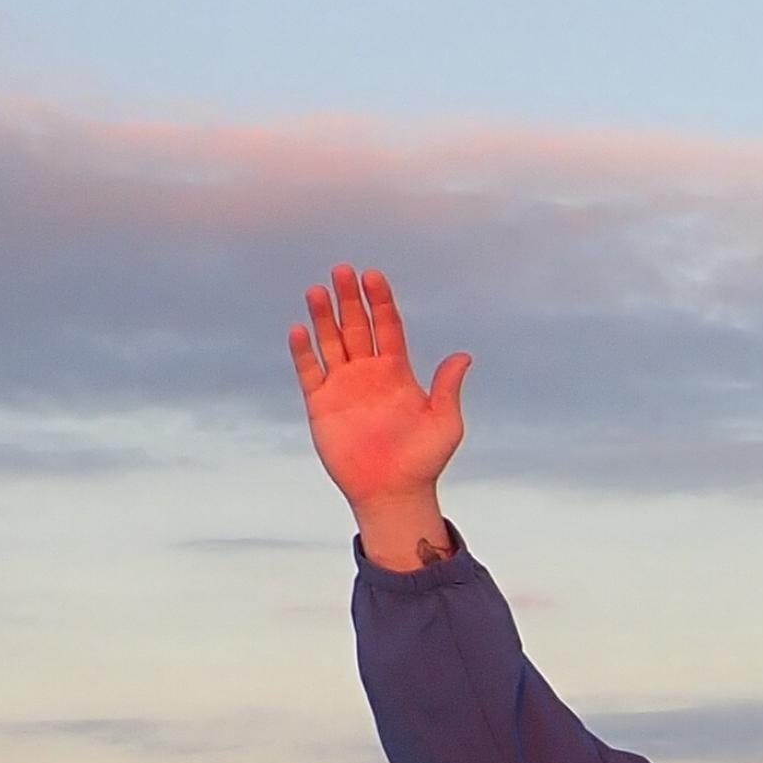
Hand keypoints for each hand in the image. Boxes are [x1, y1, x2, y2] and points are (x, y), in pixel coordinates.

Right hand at [290, 264, 471, 568]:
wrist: (393, 493)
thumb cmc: (423, 461)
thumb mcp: (445, 423)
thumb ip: (447, 388)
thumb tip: (463, 356)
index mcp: (398, 372)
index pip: (387, 326)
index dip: (380, 301)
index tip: (373, 276)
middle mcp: (368, 373)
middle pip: (356, 326)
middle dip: (349, 299)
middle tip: (342, 269)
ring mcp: (343, 387)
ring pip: (330, 343)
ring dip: (323, 317)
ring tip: (317, 290)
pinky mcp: (321, 405)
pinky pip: (309, 372)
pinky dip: (303, 352)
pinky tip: (300, 330)